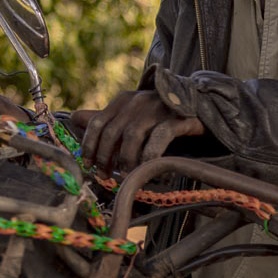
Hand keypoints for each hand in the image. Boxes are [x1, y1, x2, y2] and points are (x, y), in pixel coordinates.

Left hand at [80, 90, 203, 174]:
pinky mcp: (178, 117)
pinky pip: (159, 138)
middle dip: (106, 158)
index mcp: (123, 100)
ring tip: (129, 177)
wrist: (203, 109)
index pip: (98, 122)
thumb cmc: (162, 119)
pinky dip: (151, 157)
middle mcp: (138, 100)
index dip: (90, 146)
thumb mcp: (133, 119)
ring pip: (133, 136)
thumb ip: (107, 121)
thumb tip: (74, 118)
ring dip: (127, 161)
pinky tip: (150, 171)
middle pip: (112, 132)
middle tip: (107, 177)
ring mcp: (158, 107)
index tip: (89, 165)